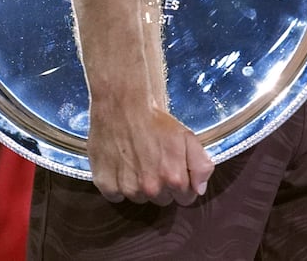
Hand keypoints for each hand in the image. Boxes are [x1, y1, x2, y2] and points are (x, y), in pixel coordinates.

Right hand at [86, 101, 212, 205]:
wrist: (124, 106)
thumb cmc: (157, 122)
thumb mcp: (188, 137)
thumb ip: (201, 166)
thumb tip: (199, 190)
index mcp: (173, 178)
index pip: (185, 199)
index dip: (183, 185)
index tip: (176, 172)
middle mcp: (150, 188)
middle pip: (162, 200)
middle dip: (162, 186)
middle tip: (156, 162)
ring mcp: (127, 189)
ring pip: (139, 199)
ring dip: (140, 186)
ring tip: (138, 161)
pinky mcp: (106, 185)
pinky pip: (116, 196)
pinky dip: (118, 185)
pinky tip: (122, 166)